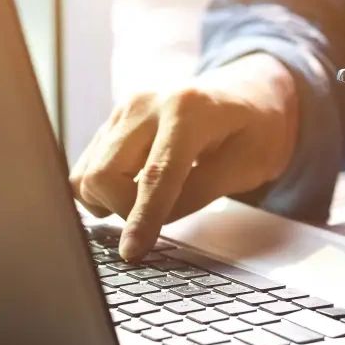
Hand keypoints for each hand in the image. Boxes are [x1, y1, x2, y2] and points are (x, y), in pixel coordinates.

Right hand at [70, 53, 297, 260]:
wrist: (250, 93)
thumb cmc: (258, 127)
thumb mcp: (248, 165)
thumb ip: (200, 192)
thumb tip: (152, 222)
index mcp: (189, 109)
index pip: (157, 174)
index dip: (143, 218)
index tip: (132, 251)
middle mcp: (147, 102)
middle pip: (104, 174)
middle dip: (124, 210)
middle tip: (159, 215)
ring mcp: (125, 109)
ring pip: (87, 173)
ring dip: (110, 200)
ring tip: (151, 198)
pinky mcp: (113, 120)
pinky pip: (89, 166)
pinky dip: (105, 188)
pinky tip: (136, 186)